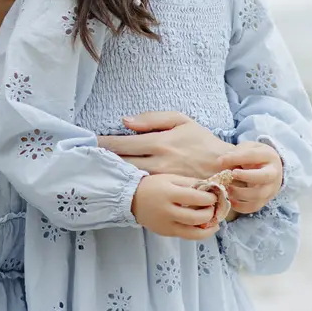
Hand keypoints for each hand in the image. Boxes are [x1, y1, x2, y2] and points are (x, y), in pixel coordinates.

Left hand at [100, 112, 235, 179]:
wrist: (226, 168)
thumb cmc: (202, 142)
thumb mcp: (181, 121)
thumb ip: (152, 118)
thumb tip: (125, 121)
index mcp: (159, 142)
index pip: (122, 144)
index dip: (103, 143)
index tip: (89, 142)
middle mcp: (157, 163)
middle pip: (120, 163)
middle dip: (102, 160)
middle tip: (85, 157)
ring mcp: (160, 180)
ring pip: (128, 177)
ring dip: (111, 173)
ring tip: (96, 169)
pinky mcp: (165, 191)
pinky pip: (140, 187)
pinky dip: (126, 184)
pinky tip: (116, 182)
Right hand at [131, 172, 218, 237]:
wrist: (132, 200)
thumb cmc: (153, 186)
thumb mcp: (170, 178)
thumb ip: (190, 183)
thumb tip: (211, 187)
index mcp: (168, 194)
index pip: (195, 198)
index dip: (209, 198)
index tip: (215, 196)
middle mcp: (167, 212)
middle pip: (196, 218)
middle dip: (210, 213)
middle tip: (214, 208)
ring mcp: (166, 225)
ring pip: (193, 234)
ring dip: (208, 229)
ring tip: (215, 224)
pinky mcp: (166, 233)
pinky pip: (186, 235)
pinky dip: (198, 232)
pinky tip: (203, 227)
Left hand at [226, 147, 283, 214]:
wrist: (269, 169)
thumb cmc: (253, 157)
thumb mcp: (246, 149)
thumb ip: (236, 153)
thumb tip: (222, 162)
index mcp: (269, 156)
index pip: (253, 156)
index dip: (235, 158)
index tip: (219, 161)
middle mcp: (274, 173)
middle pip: (264, 176)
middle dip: (246, 176)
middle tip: (231, 174)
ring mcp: (271, 189)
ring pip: (259, 195)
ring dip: (240, 193)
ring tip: (227, 188)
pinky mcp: (265, 201)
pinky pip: (253, 207)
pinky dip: (240, 206)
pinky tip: (230, 199)